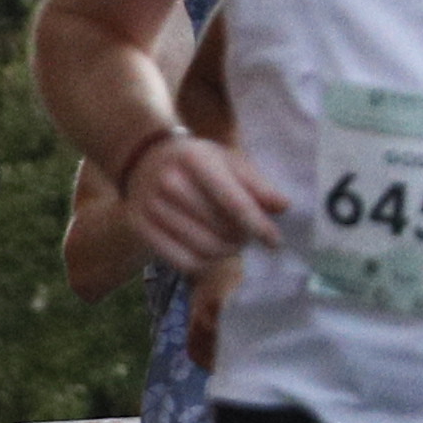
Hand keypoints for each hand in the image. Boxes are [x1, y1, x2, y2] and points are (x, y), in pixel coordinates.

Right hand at [119, 128, 289, 275]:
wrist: (144, 160)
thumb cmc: (196, 162)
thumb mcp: (227, 161)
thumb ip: (256, 184)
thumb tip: (283, 206)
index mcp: (195, 159)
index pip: (233, 201)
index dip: (258, 225)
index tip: (275, 242)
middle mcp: (169, 182)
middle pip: (221, 230)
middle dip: (243, 238)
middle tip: (246, 234)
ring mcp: (150, 207)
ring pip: (204, 249)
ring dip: (226, 251)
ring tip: (230, 241)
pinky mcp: (139, 228)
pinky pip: (183, 262)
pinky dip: (205, 263)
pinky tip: (210, 251)